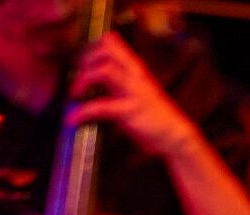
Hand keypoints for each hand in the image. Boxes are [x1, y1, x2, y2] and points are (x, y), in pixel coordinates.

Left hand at [65, 33, 200, 158]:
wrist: (175, 135)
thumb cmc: (155, 116)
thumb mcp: (139, 91)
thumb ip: (120, 82)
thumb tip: (93, 82)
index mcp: (136, 69)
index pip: (112, 42)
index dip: (91, 48)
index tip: (81, 61)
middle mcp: (135, 76)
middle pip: (106, 51)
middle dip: (85, 61)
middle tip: (77, 77)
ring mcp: (133, 92)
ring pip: (104, 71)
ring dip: (83, 80)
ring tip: (75, 94)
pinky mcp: (130, 111)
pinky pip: (101, 106)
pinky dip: (83, 111)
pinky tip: (74, 118)